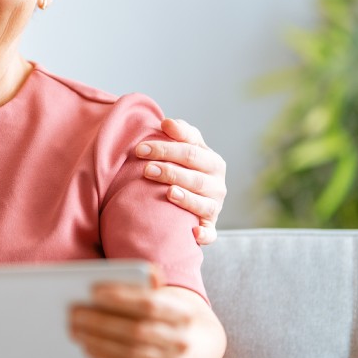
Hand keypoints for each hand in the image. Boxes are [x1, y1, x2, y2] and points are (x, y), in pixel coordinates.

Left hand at [69, 272, 222, 357]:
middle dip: (101, 322)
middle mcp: (182, 341)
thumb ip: (149, 286)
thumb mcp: (169, 299)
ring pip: (130, 354)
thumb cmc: (173, 318)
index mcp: (184, 315)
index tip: (93, 291)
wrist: (201, 353)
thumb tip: (124, 276)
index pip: (150, 304)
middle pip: (136, 331)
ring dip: (98, 342)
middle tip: (74, 313)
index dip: (121, 297)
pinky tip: (88, 347)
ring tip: (75, 330)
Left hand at [136, 118, 226, 244]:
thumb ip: (180, 133)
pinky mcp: (210, 228)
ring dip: (185, 198)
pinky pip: (210, 233)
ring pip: (202, 203)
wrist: (193, 197)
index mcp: (212, 162)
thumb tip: (167, 123)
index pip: (190, 151)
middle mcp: (217, 185)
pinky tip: (192, 232)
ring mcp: (215, 207)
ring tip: (169, 192)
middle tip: (146, 169)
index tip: (140, 148)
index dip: (165, 149)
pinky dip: (204, 234)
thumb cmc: (185, 167)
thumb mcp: (186, 146)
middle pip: (195, 177)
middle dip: (170, 171)